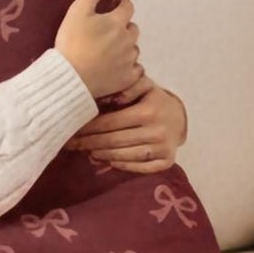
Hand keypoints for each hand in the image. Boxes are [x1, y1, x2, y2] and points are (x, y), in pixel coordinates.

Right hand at [54, 0, 141, 97]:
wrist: (70, 76)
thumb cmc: (71, 42)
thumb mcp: (78, 10)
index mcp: (117, 22)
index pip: (128, 7)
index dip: (122, 5)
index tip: (114, 7)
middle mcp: (128, 40)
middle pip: (133, 29)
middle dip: (124, 28)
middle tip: (108, 32)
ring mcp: (129, 60)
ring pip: (134, 49)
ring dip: (126, 47)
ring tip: (110, 51)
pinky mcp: (127, 78)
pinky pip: (136, 70)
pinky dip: (130, 67)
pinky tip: (118, 68)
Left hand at [66, 75, 188, 173]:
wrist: (182, 117)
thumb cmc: (155, 100)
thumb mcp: (145, 85)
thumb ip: (128, 86)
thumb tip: (109, 99)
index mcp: (147, 111)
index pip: (111, 122)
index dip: (90, 128)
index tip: (73, 130)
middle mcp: (156, 131)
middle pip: (114, 140)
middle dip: (89, 143)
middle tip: (71, 145)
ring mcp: (162, 148)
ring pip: (125, 155)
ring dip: (103, 155)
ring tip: (86, 152)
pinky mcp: (167, 162)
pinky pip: (141, 167)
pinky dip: (123, 165)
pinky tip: (109, 162)